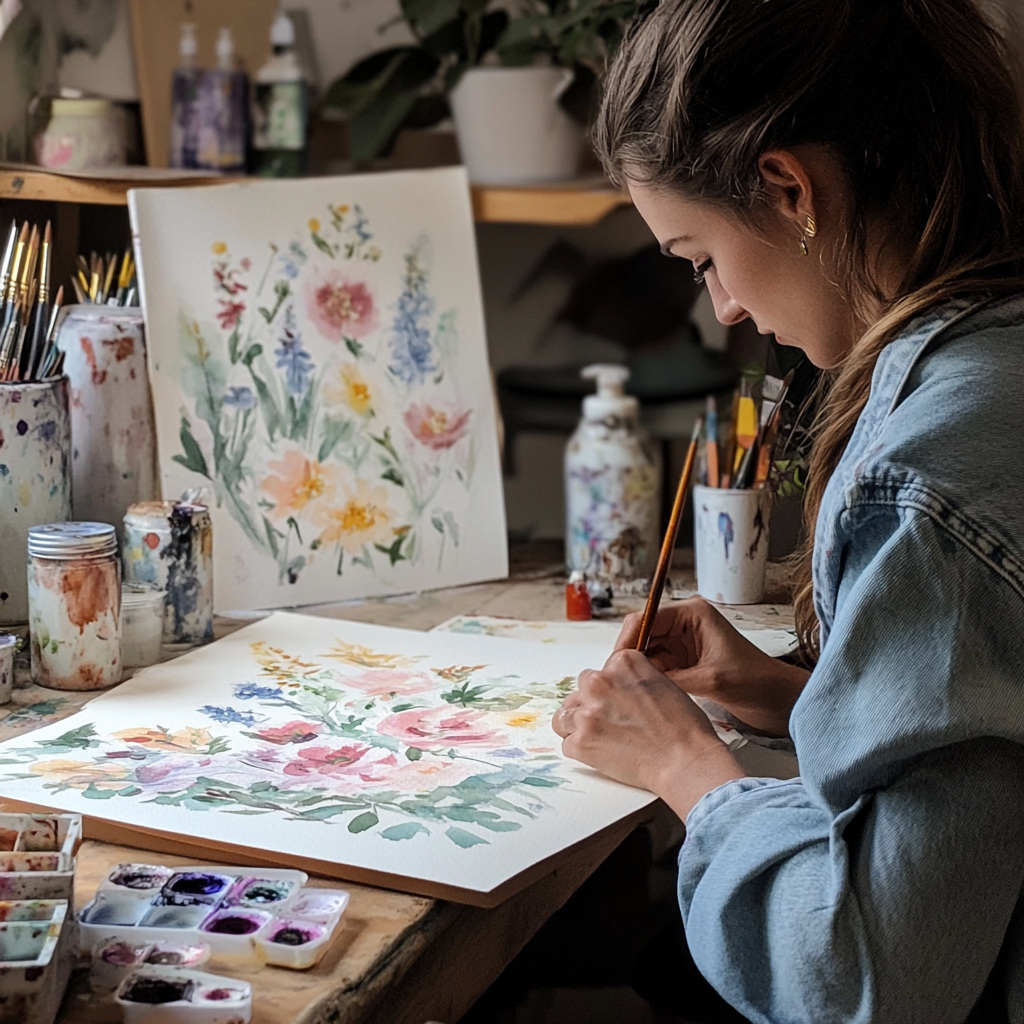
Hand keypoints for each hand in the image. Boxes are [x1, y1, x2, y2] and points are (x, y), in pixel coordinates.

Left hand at [552, 648, 745, 820]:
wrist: (685, 760)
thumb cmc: (684, 727)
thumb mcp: (663, 683)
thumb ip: (634, 680)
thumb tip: (619, 688)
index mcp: (622, 663)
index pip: (603, 669)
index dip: (611, 687)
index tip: (620, 701)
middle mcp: (600, 682)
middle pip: (582, 688)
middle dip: (593, 702)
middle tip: (612, 721)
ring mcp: (588, 713)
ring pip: (565, 715)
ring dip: (578, 724)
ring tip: (600, 737)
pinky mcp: (581, 742)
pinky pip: (567, 743)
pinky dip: (581, 750)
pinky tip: (601, 753)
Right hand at [616, 599, 809, 735]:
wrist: (778, 701)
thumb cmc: (755, 682)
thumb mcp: (710, 680)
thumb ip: (672, 678)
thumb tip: (635, 683)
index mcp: (692, 614)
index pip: (646, 618)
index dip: (627, 640)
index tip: (614, 664)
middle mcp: (684, 624)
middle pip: (641, 634)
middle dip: (628, 657)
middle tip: (615, 681)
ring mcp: (683, 644)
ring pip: (646, 653)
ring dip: (636, 670)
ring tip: (624, 690)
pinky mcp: (684, 662)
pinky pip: (656, 667)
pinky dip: (647, 680)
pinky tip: (639, 695)